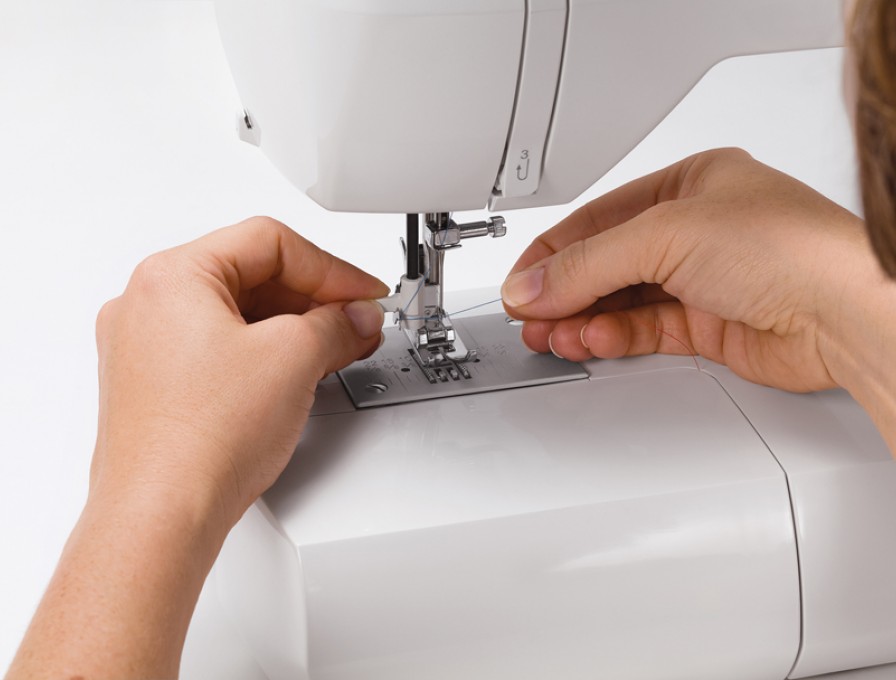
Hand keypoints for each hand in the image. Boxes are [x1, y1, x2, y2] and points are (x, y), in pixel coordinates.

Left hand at [7, 217, 388, 679]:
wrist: (159, 520)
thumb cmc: (200, 443)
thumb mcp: (293, 361)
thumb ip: (337, 324)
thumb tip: (357, 317)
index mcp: (171, 276)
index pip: (270, 243)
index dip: (331, 267)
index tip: (364, 295)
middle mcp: (146, 305)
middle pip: (251, 276)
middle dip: (315, 299)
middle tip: (357, 322)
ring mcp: (144, 349)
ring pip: (236, 315)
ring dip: (292, 328)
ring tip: (335, 350)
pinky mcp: (154, 387)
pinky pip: (219, 350)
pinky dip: (263, 354)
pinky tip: (294, 375)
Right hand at [502, 148, 869, 392]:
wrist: (846, 314)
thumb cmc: (790, 250)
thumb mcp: (666, 235)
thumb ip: (588, 263)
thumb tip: (533, 283)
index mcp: (689, 186)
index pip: (599, 218)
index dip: (553, 252)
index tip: (520, 282)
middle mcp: (695, 232)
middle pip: (606, 263)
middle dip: (563, 290)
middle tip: (528, 314)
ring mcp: (702, 281)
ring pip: (620, 302)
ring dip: (582, 319)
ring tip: (551, 334)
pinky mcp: (708, 327)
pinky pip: (643, 331)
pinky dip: (612, 337)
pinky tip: (592, 340)